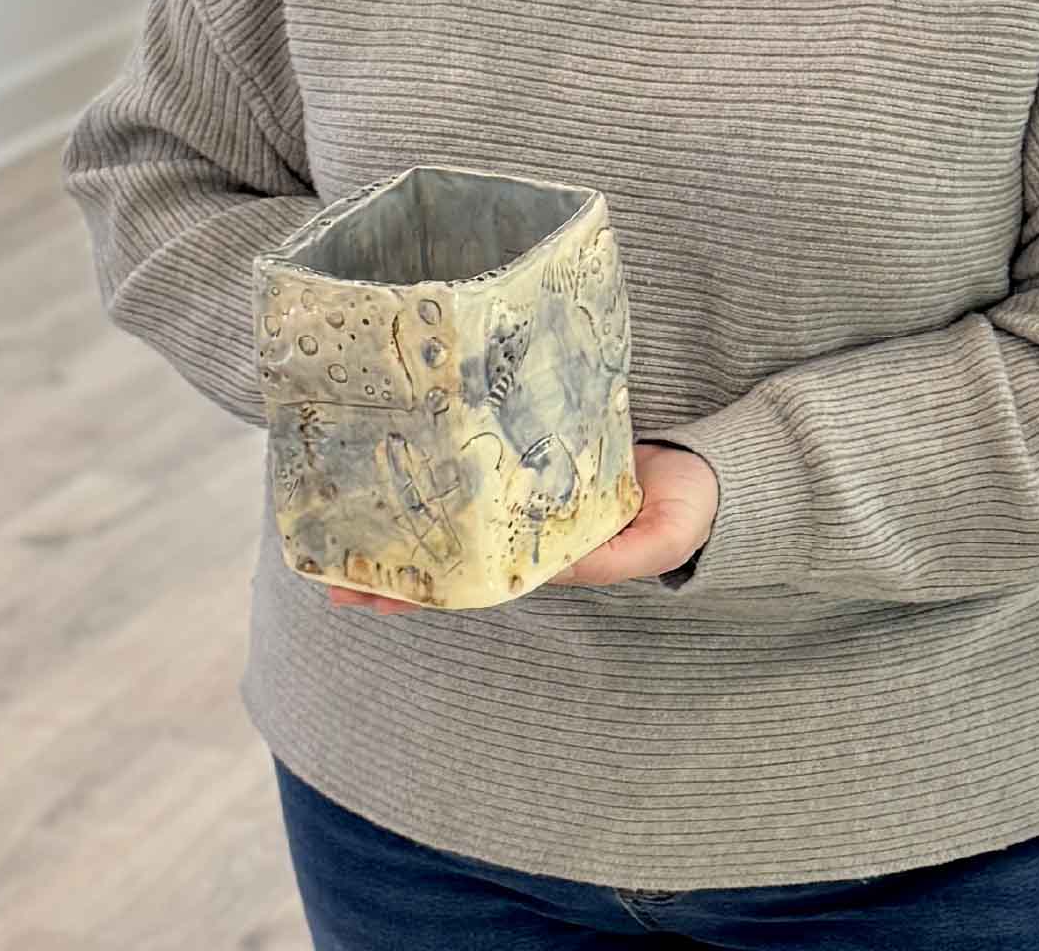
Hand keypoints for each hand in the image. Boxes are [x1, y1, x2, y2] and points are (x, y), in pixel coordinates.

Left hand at [324, 440, 717, 613]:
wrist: (713, 473)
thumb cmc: (688, 513)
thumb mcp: (654, 543)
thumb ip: (608, 558)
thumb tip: (556, 566)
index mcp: (547, 556)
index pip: (467, 579)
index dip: (417, 590)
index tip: (363, 595)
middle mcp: (527, 527)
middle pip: (448, 549)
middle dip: (390, 562)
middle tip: (326, 572)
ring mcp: (531, 487)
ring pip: (457, 507)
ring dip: (407, 514)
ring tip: (346, 516)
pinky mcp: (543, 443)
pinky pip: (486, 460)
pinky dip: (449, 464)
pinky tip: (413, 452)